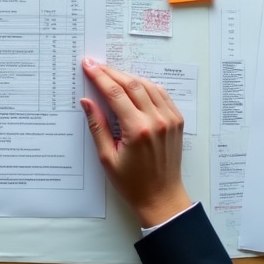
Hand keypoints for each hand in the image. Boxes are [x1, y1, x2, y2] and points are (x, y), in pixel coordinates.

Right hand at [80, 59, 190, 227]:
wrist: (162, 199)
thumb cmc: (133, 183)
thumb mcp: (107, 157)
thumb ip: (97, 126)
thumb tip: (86, 101)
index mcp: (137, 129)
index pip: (115, 93)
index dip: (99, 76)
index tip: (88, 65)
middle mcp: (156, 120)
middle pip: (131, 84)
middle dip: (111, 72)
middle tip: (95, 64)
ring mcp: (169, 119)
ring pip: (147, 85)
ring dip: (128, 76)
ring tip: (111, 74)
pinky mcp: (176, 121)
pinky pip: (161, 93)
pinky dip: (146, 85)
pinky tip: (134, 84)